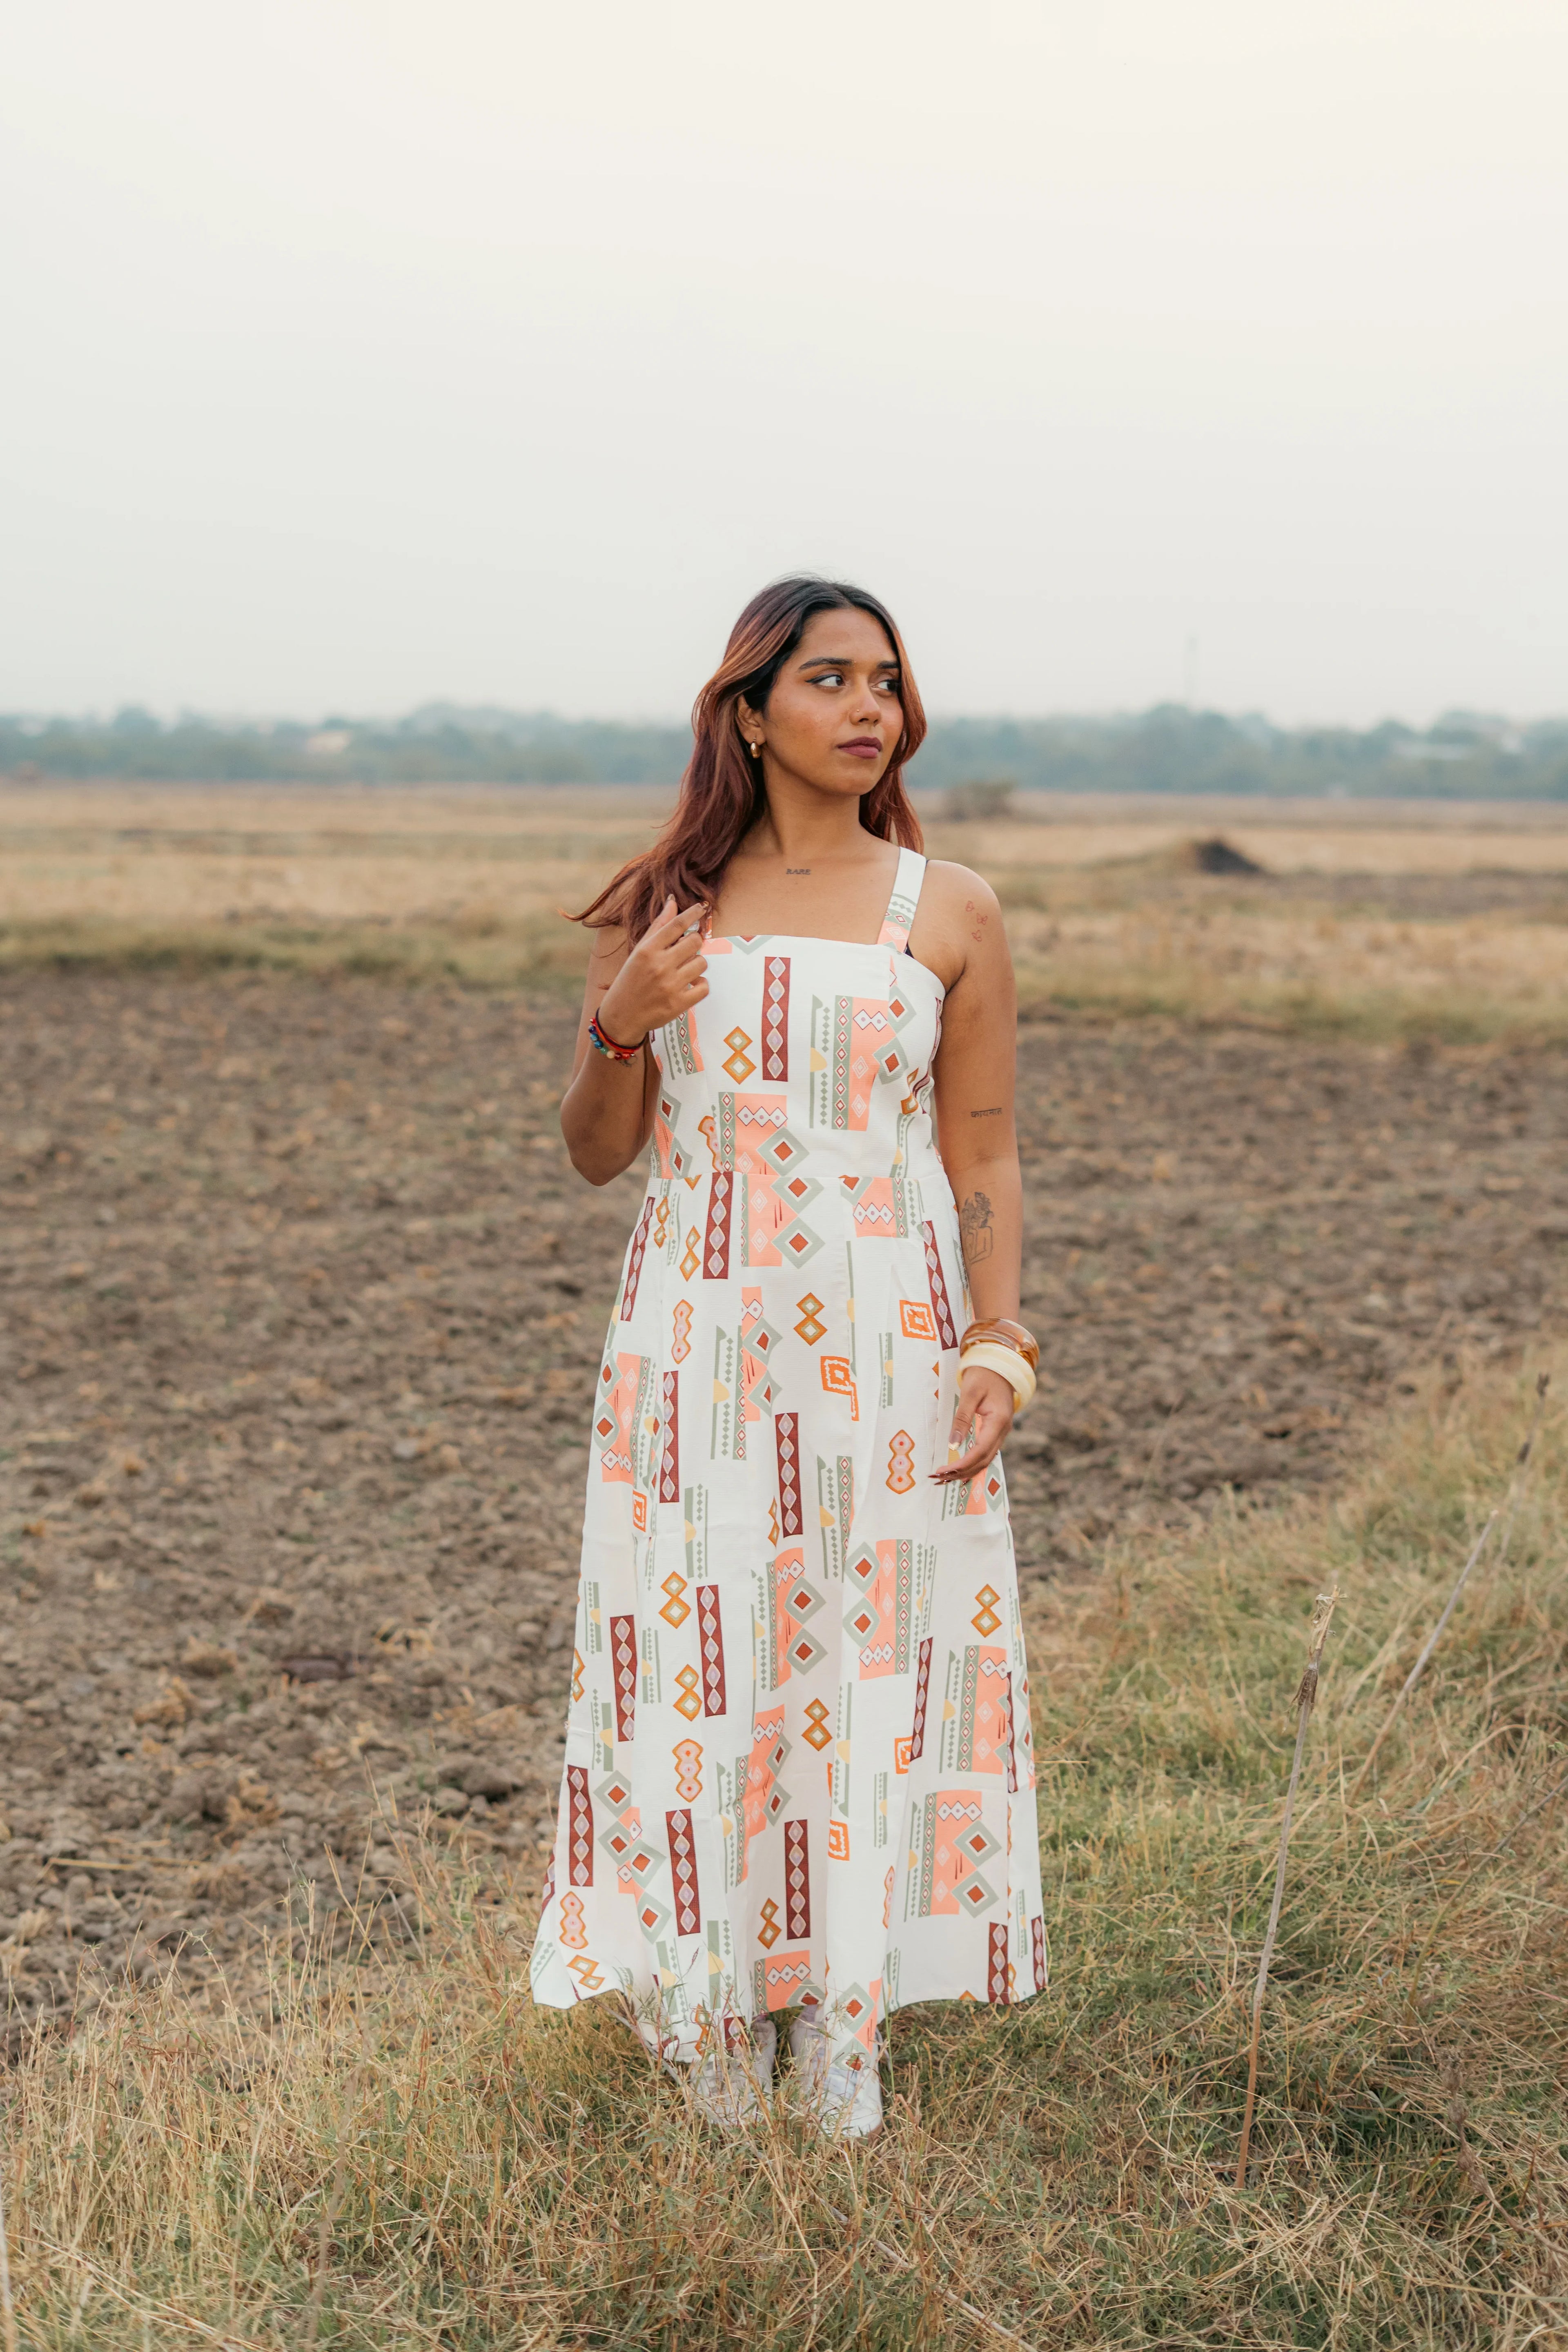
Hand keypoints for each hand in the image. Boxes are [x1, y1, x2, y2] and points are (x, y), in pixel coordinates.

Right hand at [596, 896, 709, 1046]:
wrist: (621, 1016)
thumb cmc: (630, 980)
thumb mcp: (639, 951)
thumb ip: (658, 927)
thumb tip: (672, 901)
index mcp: (647, 951)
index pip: (676, 925)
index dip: (693, 914)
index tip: (702, 907)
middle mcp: (659, 966)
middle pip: (695, 942)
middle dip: (694, 943)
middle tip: (685, 951)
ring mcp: (670, 986)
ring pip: (702, 963)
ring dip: (696, 965)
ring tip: (683, 971)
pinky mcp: (679, 1004)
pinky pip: (704, 986)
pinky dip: (699, 985)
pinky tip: (688, 985)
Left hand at [931, 1364, 1014, 1485]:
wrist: (999, 1365)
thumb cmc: (983, 1375)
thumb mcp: (970, 1393)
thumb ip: (962, 1418)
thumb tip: (953, 1444)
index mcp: (998, 1421)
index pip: (981, 1451)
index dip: (963, 1464)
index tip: (944, 1471)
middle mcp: (1003, 1430)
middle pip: (984, 1460)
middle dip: (963, 1471)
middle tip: (940, 1477)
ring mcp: (1001, 1432)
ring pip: (986, 1459)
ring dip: (968, 1470)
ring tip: (946, 1476)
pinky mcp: (996, 1431)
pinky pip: (986, 1451)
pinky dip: (973, 1462)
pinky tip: (960, 1468)